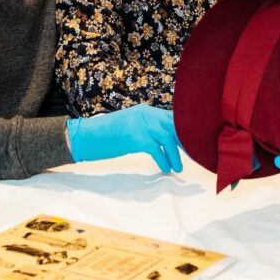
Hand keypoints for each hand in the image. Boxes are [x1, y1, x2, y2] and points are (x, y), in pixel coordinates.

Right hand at [66, 104, 182, 172]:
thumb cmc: (107, 135)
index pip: (172, 117)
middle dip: (185, 141)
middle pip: (174, 125)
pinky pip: (156, 149)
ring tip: (179, 167)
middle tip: (192, 155)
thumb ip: (147, 128)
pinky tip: (165, 169)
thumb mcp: (131, 126)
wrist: (86, 136)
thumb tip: (165, 138)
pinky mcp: (135, 138)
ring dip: (176, 154)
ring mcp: (140, 125)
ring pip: (168, 137)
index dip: (184, 130)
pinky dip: (163, 160)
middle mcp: (146, 114)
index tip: (192, 143)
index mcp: (146, 111)